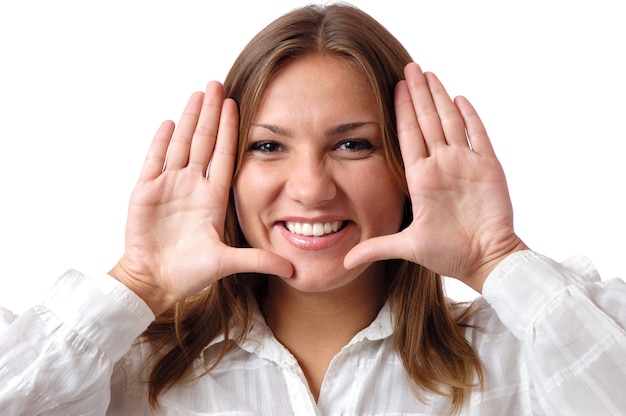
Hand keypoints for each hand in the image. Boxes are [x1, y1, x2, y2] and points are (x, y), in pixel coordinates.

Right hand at [110, 82, 292, 314]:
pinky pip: (154, 161)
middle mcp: (192, 186)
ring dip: (189, 120)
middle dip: (211, 114)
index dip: (230, 131)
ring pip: (181, 145)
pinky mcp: (146, 192)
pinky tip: (169, 122)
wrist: (156, 282)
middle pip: (204, 142)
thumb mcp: (227, 262)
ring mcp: (168, 187)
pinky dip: (161, 142)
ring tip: (198, 94)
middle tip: (217, 84)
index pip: (224, 156)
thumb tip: (293, 269)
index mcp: (212, 198)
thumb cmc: (189, 273)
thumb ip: (258, 260)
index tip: (237, 105)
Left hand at [344, 63, 526, 292]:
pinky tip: (459, 98)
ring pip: (450, 122)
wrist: (484, 260)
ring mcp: (465, 164)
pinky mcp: (488, 167)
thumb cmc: (449, 254)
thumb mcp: (407, 246)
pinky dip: (470, 117)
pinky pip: (477, 136)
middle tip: (410, 67)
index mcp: (421, 178)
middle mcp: (441, 165)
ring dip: (440, 97)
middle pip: (427, 121)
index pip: (408, 136)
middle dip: (418, 94)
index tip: (394, 87)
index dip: (402, 111)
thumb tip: (345, 262)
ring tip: (430, 73)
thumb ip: (376, 248)